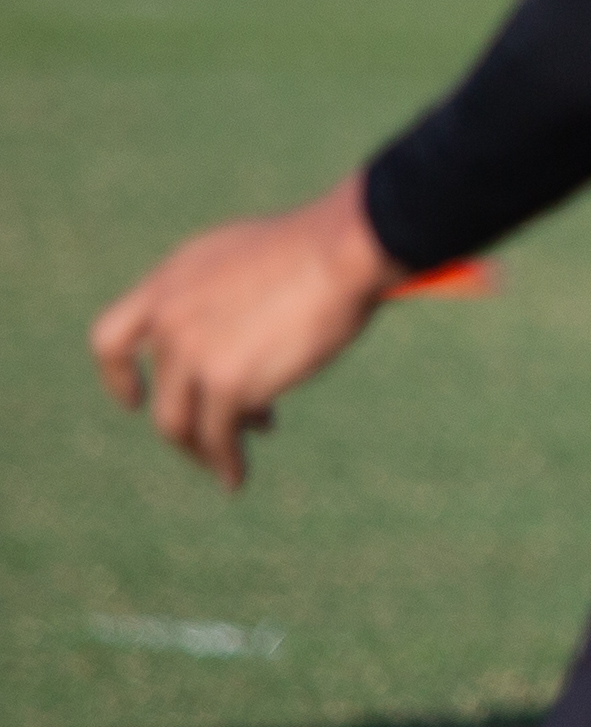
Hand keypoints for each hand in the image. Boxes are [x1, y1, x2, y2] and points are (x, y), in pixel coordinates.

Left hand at [90, 176, 405, 490]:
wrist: (342, 250)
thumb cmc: (321, 247)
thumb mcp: (250, 261)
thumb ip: (227, 297)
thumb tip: (242, 338)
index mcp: (171, 282)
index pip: (113, 338)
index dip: (120, 376)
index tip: (135, 399)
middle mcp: (170, 317)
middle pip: (161, 392)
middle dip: (185, 423)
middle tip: (211, 440)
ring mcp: (193, 350)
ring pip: (179, 422)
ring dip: (202, 451)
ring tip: (225, 468)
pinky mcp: (226, 382)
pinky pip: (217, 437)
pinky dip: (225, 463)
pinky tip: (236, 478)